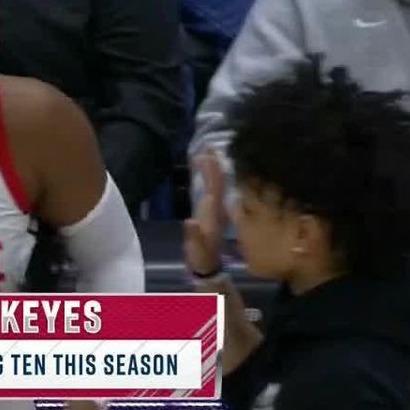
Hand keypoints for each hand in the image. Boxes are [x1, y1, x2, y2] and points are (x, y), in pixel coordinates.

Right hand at [184, 151, 228, 275]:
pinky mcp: (211, 210)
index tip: (206, 152)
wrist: (209, 265)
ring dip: (212, 166)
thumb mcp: (197, 248)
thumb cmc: (201, 256)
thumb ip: (194, 235)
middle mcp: (218, 206)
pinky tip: (203, 170)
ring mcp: (216, 208)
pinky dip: (208, 176)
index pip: (215, 185)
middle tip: (207, 144)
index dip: (212, 168)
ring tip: (205, 151)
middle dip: (214, 161)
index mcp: (214, 211)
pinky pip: (212, 188)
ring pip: (217, 182)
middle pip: (219, 179)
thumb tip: (190, 221)